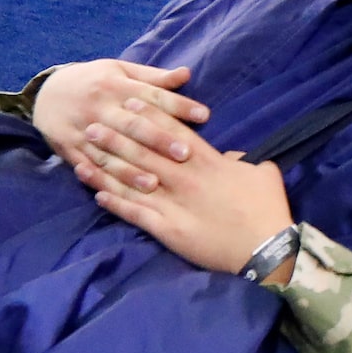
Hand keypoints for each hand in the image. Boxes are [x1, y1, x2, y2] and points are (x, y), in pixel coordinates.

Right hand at [30, 59, 209, 174]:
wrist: (46, 93)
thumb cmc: (94, 81)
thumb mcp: (120, 70)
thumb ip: (153, 77)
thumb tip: (186, 74)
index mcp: (117, 84)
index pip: (153, 95)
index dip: (178, 105)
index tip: (204, 115)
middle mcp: (101, 106)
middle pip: (133, 124)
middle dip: (159, 139)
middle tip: (185, 153)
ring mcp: (84, 129)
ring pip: (110, 151)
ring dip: (132, 169)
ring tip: (155, 183)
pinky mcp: (69, 147)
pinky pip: (89, 166)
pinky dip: (103, 180)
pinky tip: (119, 193)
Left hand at [77, 103, 294, 277]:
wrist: (266, 249)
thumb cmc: (267, 210)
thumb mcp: (263, 173)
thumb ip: (243, 159)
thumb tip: (232, 155)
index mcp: (208, 161)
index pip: (171, 132)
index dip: (148, 115)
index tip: (128, 102)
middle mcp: (184, 178)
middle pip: (142, 151)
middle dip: (115, 137)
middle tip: (91, 124)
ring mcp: (173, 204)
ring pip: (131, 180)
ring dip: (106, 167)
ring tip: (84, 156)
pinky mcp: (167, 229)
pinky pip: (134, 213)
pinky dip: (114, 203)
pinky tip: (96, 195)